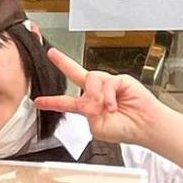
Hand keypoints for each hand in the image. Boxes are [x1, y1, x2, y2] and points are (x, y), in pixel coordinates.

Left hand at [34, 47, 169, 146]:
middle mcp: (96, 93)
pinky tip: (113, 106)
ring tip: (105, 108)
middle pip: (76, 74)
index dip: (52, 101)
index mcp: (89, 106)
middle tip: (51, 54)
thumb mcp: (96, 126)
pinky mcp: (120, 79)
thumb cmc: (124, 129)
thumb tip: (87, 99)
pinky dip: (108, 96)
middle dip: (63, 62)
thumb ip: (86, 113)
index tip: (38, 101)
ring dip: (95, 95)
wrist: (144, 127)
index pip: (67, 102)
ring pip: (90, 79)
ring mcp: (108, 85)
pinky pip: (107, 83)